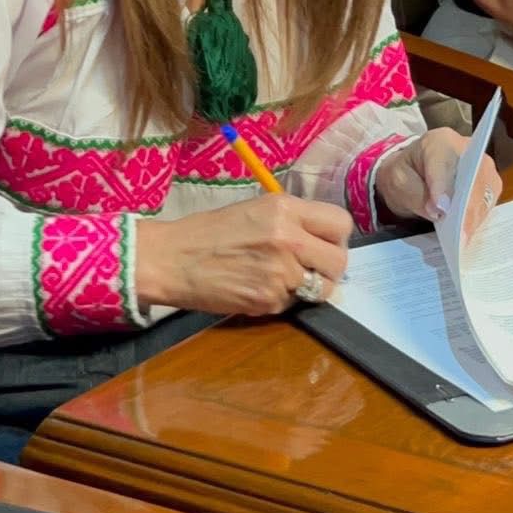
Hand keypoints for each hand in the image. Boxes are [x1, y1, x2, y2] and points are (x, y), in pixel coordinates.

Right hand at [135, 194, 352, 316]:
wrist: (172, 258)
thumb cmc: (209, 232)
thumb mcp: (255, 209)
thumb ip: (292, 221)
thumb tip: (322, 239)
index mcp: (285, 208)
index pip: (341, 224)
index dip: (336, 238)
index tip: (325, 244)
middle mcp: (288, 238)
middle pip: (339, 260)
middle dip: (329, 268)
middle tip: (310, 268)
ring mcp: (280, 272)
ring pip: (322, 288)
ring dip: (308, 288)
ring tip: (282, 279)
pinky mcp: (269, 299)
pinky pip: (293, 304)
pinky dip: (281, 300)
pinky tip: (258, 288)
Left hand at [375, 128, 501, 240]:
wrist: (413, 171)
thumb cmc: (406, 174)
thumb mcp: (399, 182)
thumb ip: (416, 195)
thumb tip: (440, 211)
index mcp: (439, 141)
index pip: (444, 162)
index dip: (444, 186)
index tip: (441, 210)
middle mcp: (467, 148)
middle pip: (474, 175)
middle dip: (466, 206)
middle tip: (459, 233)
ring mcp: (482, 164)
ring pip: (486, 189)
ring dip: (475, 214)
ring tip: (463, 237)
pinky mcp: (489, 181)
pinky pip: (489, 199)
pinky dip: (479, 217)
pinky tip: (468, 231)